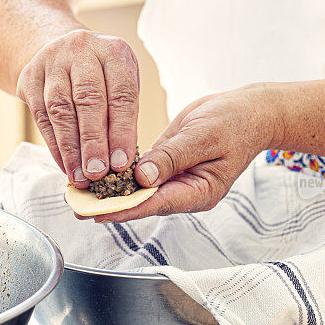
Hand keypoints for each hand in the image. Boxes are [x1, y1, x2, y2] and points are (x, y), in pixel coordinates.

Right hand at [17, 29, 139, 187]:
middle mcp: (82, 50)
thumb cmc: (101, 77)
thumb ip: (123, 117)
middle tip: (98, 173)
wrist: (59, 50)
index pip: (121, 93)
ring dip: (71, 148)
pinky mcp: (29, 77)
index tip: (121, 163)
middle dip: (93, 142)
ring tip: (80, 176)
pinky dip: (54, 145)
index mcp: (114, 51)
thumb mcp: (120, 85)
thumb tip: (119, 162)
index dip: (122, 131)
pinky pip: (41, 116)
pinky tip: (65, 165)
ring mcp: (52, 61)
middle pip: (88, 100)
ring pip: (60, 109)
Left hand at [93, 89, 277, 222]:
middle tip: (75, 206)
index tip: (96, 213)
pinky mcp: (166, 165)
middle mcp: (184, 192)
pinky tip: (96, 174)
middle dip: (109, 205)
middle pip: (142, 203)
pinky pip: (140, 174)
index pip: (155, 204)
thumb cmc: (235, 122)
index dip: (124, 209)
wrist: (249, 112)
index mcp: (199, 192)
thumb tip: (142, 176)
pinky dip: (119, 174)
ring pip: (138, 191)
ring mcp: (175, 180)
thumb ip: (172, 157)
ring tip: (77, 193)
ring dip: (110, 191)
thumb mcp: (203, 136)